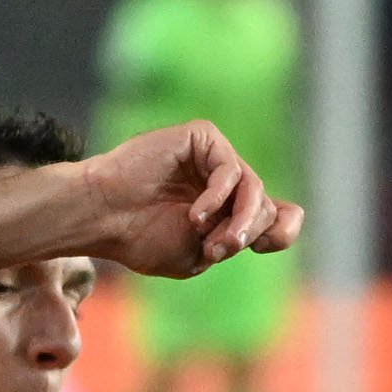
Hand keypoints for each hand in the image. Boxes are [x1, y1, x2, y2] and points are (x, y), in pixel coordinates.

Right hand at [68, 121, 300, 280]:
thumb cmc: (140, 238)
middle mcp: (223, 180)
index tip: (260, 247)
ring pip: (253, 188)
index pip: (277, 214)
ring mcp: (213, 157)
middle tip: (214, 249)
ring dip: (237, 220)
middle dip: (245, 232)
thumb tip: (290, 216)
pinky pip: (231, 169)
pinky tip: (194, 216)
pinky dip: (218, 197)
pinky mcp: (201, 138)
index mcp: (226, 208)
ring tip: (211, 240)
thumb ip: (243, 237)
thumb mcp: (202, 253)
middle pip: (264, 205)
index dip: (281, 230)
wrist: (101, 217)